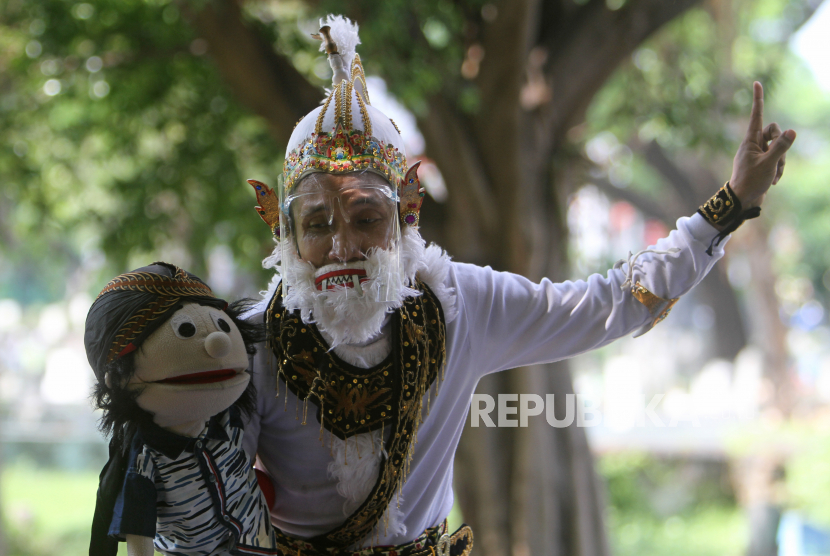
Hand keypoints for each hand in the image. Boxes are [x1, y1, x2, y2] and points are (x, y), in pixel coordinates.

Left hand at [729, 81, 795, 208]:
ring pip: (779, 147)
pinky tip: (773, 181)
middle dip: (781, 144)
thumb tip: (792, 131)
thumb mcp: (768, 163)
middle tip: (776, 161)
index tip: (756, 83)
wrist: (742, 201)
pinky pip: (777, 159)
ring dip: (781, 161)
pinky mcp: (763, 163)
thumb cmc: (751, 181)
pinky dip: (778, 169)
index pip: (756, 115)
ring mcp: (758, 153)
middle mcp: (753, 144)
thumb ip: (781, 147)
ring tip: (773, 175)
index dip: (758, 99)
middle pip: (774, 131)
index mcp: (750, 140)